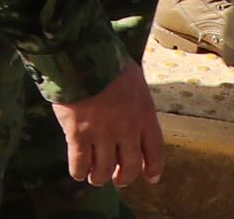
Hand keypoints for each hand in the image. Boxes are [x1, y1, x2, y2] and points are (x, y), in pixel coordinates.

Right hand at [49, 62, 165, 188]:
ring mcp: (102, 134)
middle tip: (118, 178)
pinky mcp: (78, 135)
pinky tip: (78, 172)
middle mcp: (127, 130)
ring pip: (104, 170)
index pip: (155, 151)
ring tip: (95, 177)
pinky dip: (79, 172)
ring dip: (100, 177)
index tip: (151, 178)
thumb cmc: (109, 62)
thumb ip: (138, 101)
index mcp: (144, 115)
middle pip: (130, 167)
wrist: (82, 56)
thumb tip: (137, 110)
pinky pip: (80, 164)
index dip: (154, 168)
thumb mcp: (135, 79)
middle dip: (124, 177)